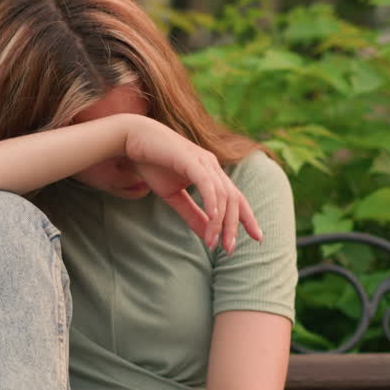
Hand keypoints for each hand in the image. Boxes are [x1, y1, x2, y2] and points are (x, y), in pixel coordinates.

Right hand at [122, 117, 262, 253]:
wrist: (132, 139)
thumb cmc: (153, 164)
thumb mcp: (174, 196)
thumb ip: (192, 214)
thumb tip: (207, 236)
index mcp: (212, 173)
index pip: (236, 198)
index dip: (247, 218)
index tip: (257, 238)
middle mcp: (212, 166)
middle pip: (234, 199)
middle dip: (234, 226)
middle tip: (229, 249)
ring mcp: (203, 161)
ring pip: (222, 195)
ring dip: (220, 221)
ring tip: (213, 243)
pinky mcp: (190, 159)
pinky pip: (207, 183)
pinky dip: (212, 202)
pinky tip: (212, 219)